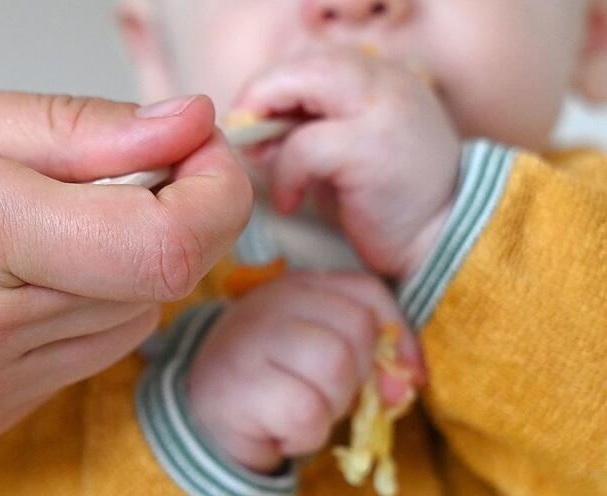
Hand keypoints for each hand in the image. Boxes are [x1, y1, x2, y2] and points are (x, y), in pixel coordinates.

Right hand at [188, 272, 423, 473]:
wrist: (202, 420)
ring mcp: (249, 338)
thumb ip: (369, 359)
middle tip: (324, 397)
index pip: (367, 292)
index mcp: (298, 286)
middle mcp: (271, 300)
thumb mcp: (322, 358)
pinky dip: (305, 435)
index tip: (399, 377)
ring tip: (301, 412)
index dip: (397, 336)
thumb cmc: (274, 385)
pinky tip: (281, 430)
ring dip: (331, 407)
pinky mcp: (238, 384)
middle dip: (355, 379)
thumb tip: (407, 384)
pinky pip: (306, 413)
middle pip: (355, 331)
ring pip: (335, 368)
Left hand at [233, 49, 461, 278]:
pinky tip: (290, 202)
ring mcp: (381, 108)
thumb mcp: (347, 156)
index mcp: (383, 79)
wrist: (445, 240)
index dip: (274, 85)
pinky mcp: (369, 145)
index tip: (251, 118)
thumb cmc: (389, 204)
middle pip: (305, 64)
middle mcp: (386, 82)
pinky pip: (304, 145)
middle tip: (243, 134)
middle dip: (262, 94)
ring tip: (261, 160)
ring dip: (268, 124)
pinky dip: (285, 173)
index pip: (314, 61)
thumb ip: (307, 132)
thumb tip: (253, 130)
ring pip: (303, 85)